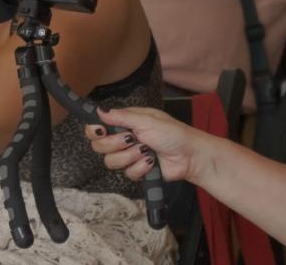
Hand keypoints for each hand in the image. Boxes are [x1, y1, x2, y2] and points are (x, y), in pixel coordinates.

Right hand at [88, 106, 207, 182]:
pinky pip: (128, 173)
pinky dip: (141, 167)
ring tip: (146, 151)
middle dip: (115, 144)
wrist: (190, 156)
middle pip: (100, 146)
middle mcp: (124, 139)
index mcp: (125, 123)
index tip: (100, 131)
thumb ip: (121, 117)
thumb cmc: (173, 133)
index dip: (94, 131)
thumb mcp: (147, 120)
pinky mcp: (137, 171)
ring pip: (112, 162)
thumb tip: (99, 111)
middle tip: (131, 139)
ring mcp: (130, 156)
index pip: (97, 127)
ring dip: (130, 156)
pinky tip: (152, 162)